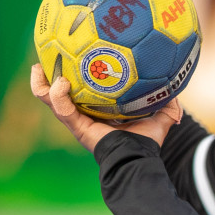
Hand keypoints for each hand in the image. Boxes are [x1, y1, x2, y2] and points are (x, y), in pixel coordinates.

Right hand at [30, 64, 182, 150]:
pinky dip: (57, 96)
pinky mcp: (78, 128)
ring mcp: (78, 122)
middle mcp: (84, 115)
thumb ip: (167, 101)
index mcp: (97, 110)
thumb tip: (175, 87)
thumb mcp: (160, 116)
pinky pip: (62, 110)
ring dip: (42, 84)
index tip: (66, 55)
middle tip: (43, 59)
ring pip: (50, 100)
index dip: (69, 75)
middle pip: (57, 94)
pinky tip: (60, 83)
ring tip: (40, 68)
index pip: (78, 90)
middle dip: (46, 77)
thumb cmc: (147, 142)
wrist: (140, 159)